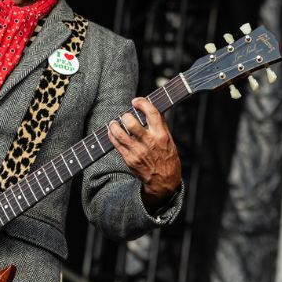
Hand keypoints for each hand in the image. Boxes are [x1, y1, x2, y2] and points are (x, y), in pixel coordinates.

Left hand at [108, 98, 182, 212]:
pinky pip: (116, 144)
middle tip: (125, 116)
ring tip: (114, 122)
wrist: (164, 180)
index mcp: (161, 135)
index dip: (142, 103)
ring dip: (114, 125)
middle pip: (132, 123)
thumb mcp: (169, 140)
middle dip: (126, 116)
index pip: (152, 113)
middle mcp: (149, 142)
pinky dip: (112, 135)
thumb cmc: (168, 159)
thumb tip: (152, 109)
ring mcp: (138, 152)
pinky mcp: (129, 159)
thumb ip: (161, 124)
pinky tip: (112, 132)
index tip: (136, 101)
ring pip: (120, 133)